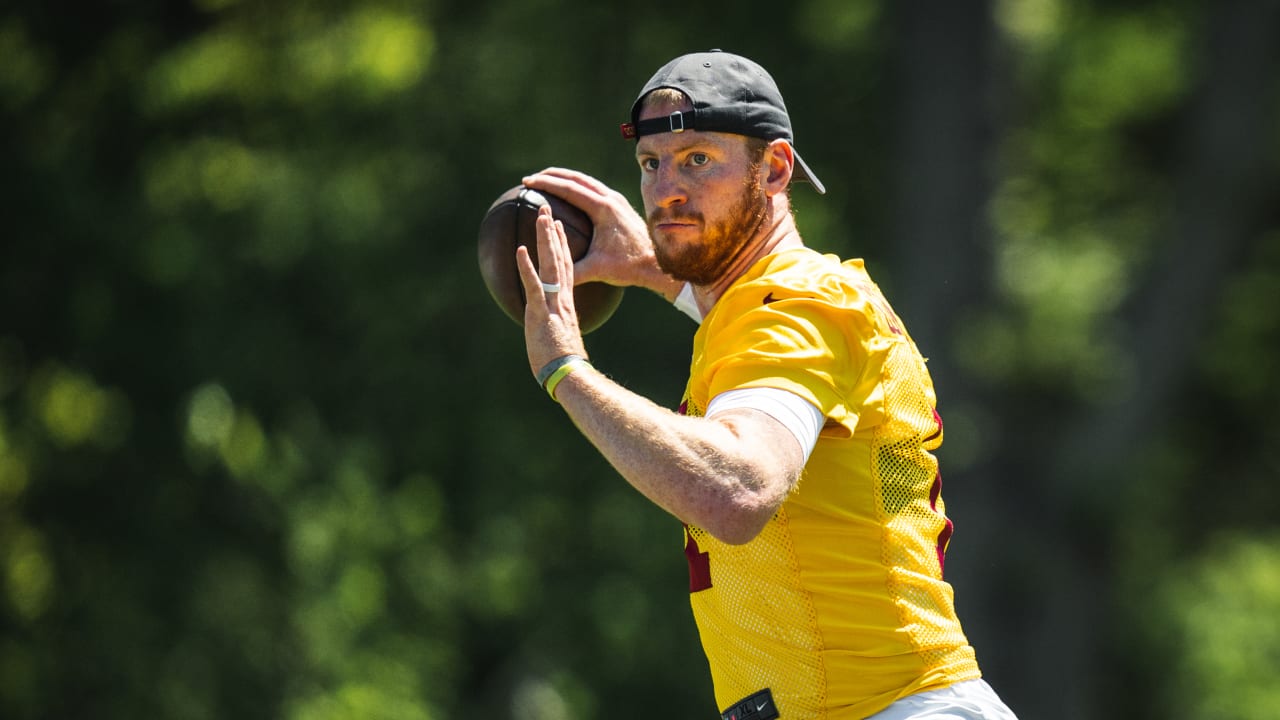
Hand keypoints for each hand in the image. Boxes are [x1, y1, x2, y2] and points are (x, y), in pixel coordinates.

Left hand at [516, 206, 588, 375]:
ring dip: (545, 240)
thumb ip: (555, 324)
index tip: (558, 225)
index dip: (562, 245)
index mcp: (566, 303)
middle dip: (553, 232)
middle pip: (559, 258)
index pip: (566, 267)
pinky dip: (527, 267)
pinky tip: (522, 250)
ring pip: (550, 265)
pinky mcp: (541, 313)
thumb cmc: (563, 362)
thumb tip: (552, 324)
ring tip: (541, 217)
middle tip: (548, 208)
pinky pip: (534, 285)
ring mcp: (552, 303)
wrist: (569, 373)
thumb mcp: (559, 336)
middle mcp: (562, 298)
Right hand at [523, 168, 683, 301]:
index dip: (546, 184)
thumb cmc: (629, 266)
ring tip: (546, 180)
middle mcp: (611, 199)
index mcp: (603, 209)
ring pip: (586, 181)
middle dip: (552, 175)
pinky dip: (578, 186)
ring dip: (565, 178)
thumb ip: (572, 272)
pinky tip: (569, 194)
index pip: (569, 189)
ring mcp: (617, 200)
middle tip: (531, 178)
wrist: (658, 263)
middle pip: (576, 178)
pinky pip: (595, 188)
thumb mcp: (597, 270)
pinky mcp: (620, 205)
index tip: (528, 182)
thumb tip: (546, 279)